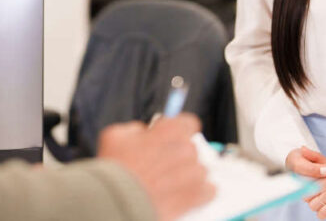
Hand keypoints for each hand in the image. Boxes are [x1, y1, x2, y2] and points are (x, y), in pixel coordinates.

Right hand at [97, 114, 214, 220]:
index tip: (173, 138)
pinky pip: (209, 191)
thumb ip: (135, 129)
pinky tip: (184, 195)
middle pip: (191, 149)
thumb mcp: (116, 135)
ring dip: (188, 176)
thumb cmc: (116, 170)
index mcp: (170, 130)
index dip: (180, 131)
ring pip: (199, 170)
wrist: (119, 203)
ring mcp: (194, 173)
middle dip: (179, 156)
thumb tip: (144, 133)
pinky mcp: (197, 196)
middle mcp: (186, 149)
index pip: (189, 123)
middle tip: (162, 167)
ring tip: (169, 185)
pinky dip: (199, 193)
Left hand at [287, 147, 325, 219]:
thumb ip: (316, 158)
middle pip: (311, 201)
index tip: (310, 192)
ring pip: (320, 210)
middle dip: (313, 203)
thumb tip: (302, 148)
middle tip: (319, 201)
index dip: (305, 192)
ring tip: (325, 207)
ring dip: (321, 211)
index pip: (306, 186)